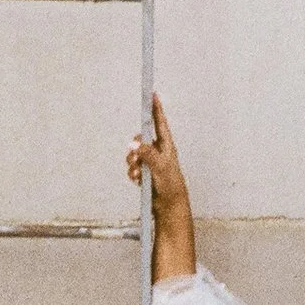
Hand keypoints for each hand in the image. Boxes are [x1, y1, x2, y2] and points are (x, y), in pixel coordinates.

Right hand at [127, 95, 195, 279]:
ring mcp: (152, 164)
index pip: (160, 123)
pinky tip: (137, 181)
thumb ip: (147, 153)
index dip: (155, 109)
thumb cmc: (171, 188)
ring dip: (132, 164)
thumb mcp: (160, 168)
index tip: (151, 94)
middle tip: (134, 158)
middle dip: (135, 148)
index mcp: (167, 147)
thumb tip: (134, 143)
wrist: (170, 210)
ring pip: (135, 155)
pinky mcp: (146, 175)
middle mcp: (159, 153)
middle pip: (141, 140)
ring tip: (138, 175)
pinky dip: (133, 173)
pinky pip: (133, 168)